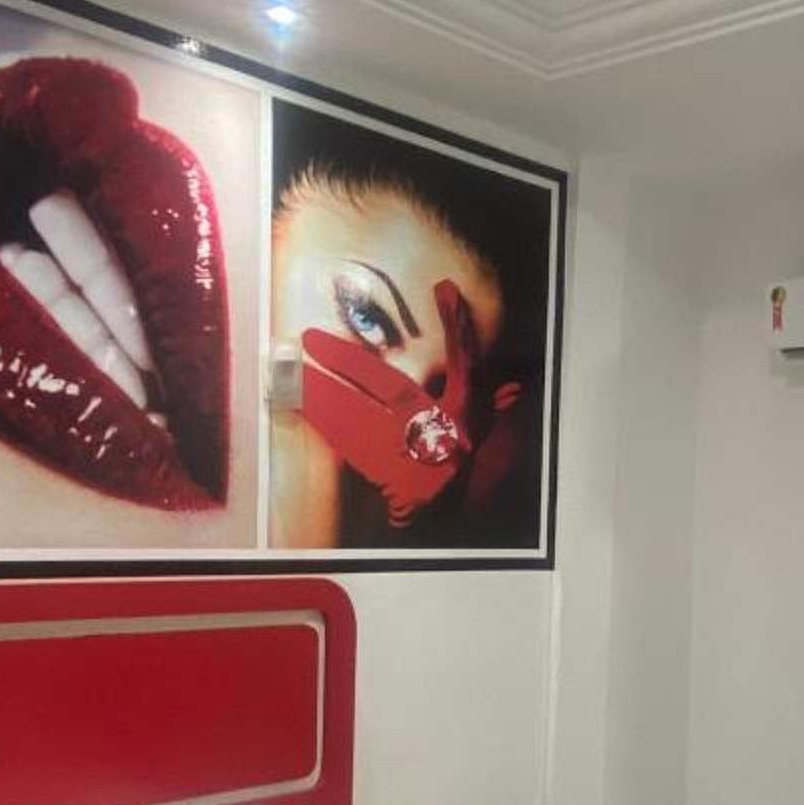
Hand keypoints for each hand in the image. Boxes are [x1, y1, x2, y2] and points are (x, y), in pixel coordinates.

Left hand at [299, 276, 485, 527]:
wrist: (435, 514)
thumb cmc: (453, 466)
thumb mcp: (479, 435)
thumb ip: (492, 408)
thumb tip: (514, 386)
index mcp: (459, 416)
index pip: (463, 363)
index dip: (458, 327)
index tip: (446, 290)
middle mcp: (432, 430)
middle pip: (390, 387)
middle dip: (352, 361)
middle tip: (312, 337)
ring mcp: (401, 452)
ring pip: (355, 412)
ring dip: (320, 388)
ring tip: (289, 365)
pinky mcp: (373, 468)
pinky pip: (340, 436)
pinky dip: (316, 415)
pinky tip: (293, 396)